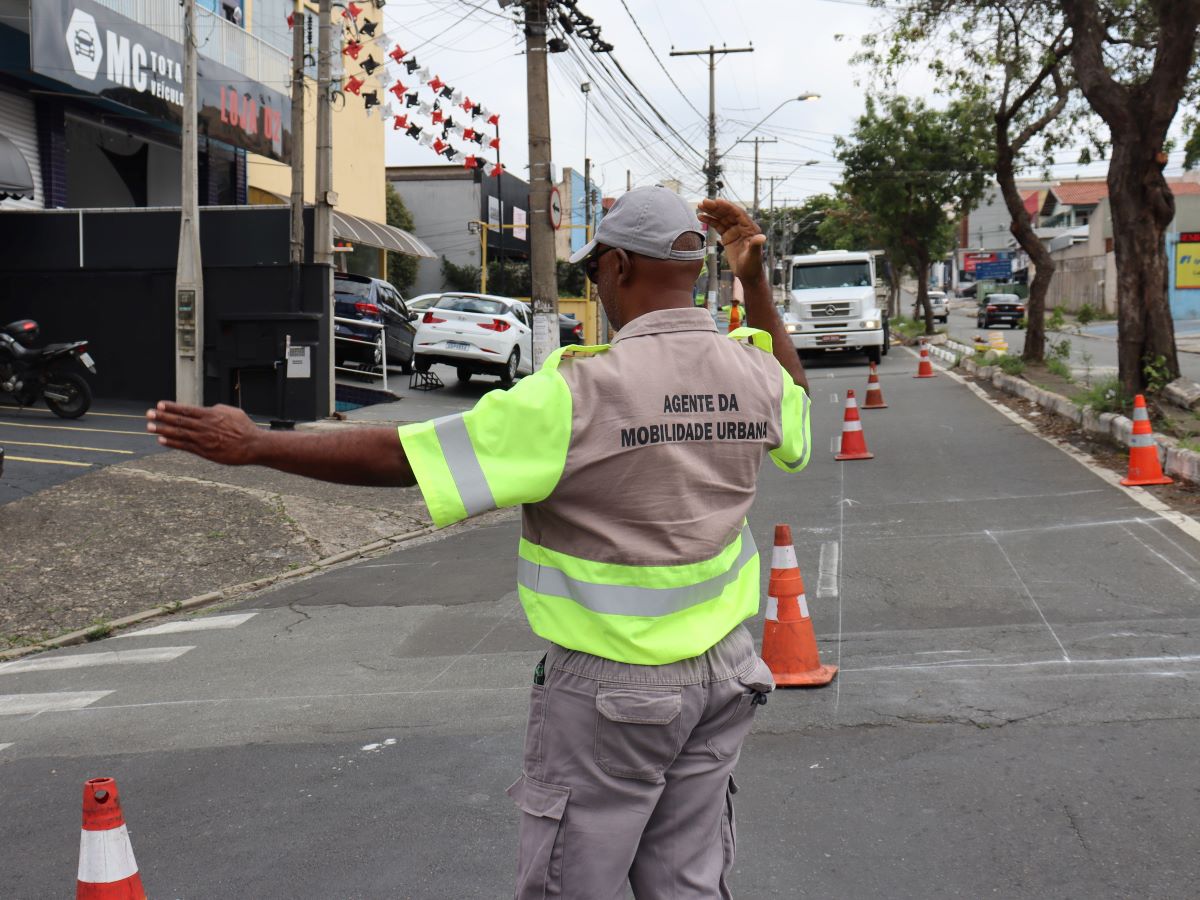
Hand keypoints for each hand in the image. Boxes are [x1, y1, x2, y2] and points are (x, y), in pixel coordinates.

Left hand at [146, 401, 262, 465]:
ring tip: (149, 427)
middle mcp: (204, 426)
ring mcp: (203, 440)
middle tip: (148, 414)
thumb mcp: (232, 412)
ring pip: (179, 433)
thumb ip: (216, 409)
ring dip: (162, 430)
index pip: (186, 410)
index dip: (171, 407)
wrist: (253, 445)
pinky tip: (161, 440)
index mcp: (210, 415)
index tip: (159, 405)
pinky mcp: (205, 452)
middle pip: (179, 421)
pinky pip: (185, 447)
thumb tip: (207, 408)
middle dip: (162, 417)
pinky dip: (172, 443)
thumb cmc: (244, 428)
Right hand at [697, 198, 766, 282]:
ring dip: (711, 211)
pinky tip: (701, 217)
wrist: (748, 275)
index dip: (727, 207)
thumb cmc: (753, 266)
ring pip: (722, 217)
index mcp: (750, 228)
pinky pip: (718, 225)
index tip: (716, 201)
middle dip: (716, 207)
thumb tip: (762, 237)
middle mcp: (742, 227)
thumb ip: (755, 246)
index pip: (738, 214)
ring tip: (699, 206)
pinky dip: (710, 221)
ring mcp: (734, 230)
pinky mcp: (728, 236)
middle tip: (703, 202)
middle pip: (728, 213)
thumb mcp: (753, 257)